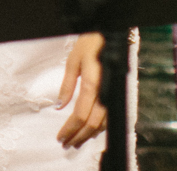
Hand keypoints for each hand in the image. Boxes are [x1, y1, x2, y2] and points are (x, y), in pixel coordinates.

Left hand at [56, 32, 106, 147]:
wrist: (109, 34)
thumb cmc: (90, 43)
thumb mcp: (73, 61)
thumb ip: (67, 85)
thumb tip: (60, 105)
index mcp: (92, 83)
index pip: (80, 115)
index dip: (70, 129)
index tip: (60, 136)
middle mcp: (105, 92)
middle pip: (92, 124)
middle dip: (78, 136)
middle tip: (66, 143)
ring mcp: (112, 94)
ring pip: (102, 123)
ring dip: (88, 134)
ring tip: (75, 139)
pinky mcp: (115, 93)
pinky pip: (108, 117)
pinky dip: (98, 126)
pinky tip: (89, 129)